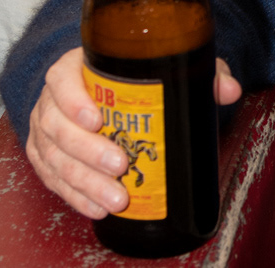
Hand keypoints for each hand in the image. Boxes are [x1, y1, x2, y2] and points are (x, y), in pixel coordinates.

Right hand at [25, 47, 240, 218]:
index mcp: (76, 69)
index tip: (96, 120)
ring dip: (84, 182)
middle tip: (119, 166)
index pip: (62, 79)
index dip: (73, 100)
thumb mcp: (168, 67)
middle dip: (88, 151)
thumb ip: (200, 73)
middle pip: (58, 126)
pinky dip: (76, 197)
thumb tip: (228, 90)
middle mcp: (54, 100)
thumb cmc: (137, 77)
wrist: (110, 93)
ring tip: (115, 199)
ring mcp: (46, 131)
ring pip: (55, 158)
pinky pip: (54, 180)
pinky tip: (98, 208)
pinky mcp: (46, 157)